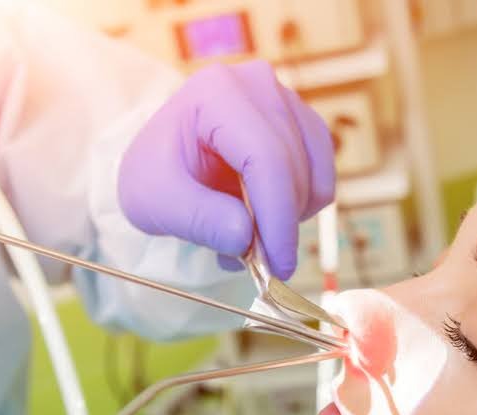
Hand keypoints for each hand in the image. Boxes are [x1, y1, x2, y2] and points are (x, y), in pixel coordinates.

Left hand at [118, 60, 334, 279]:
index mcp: (217, 93)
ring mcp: (285, 100)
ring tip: (251, 237)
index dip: (277, 215)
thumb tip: (244, 239)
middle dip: (281, 224)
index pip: (265, 157)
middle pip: (293, 165)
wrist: (161, 158)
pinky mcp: (300, 123)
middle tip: (259, 265)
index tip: (278, 265)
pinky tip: (268, 217)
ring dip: (290, 217)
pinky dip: (301, 206)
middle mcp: (258, 86)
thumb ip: (198, 220)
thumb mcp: (156, 202)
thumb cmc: (154, 175)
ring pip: (314, 173)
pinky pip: (321, 174)